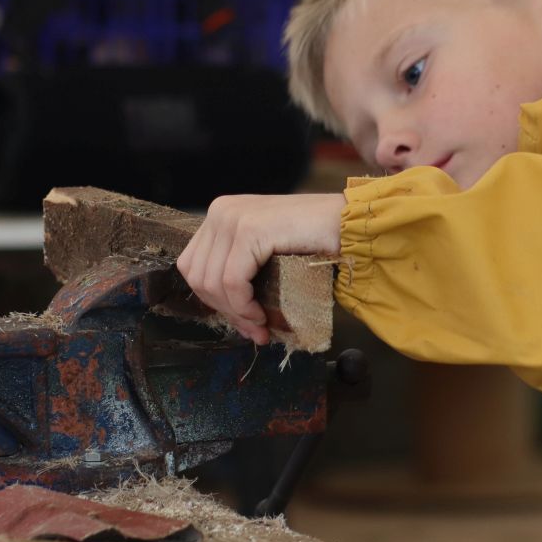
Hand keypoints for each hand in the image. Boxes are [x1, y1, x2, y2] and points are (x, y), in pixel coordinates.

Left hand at [176, 194, 343, 344]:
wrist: (348, 222)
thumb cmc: (315, 239)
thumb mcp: (265, 251)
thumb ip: (240, 269)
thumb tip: (228, 312)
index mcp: (220, 213)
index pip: (193, 265)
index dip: (214, 301)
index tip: (243, 322)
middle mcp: (220, 211)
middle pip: (197, 275)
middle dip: (224, 311)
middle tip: (254, 331)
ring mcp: (233, 217)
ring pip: (211, 282)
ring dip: (236, 313)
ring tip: (261, 325)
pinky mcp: (249, 230)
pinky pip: (231, 281)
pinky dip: (243, 306)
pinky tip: (262, 315)